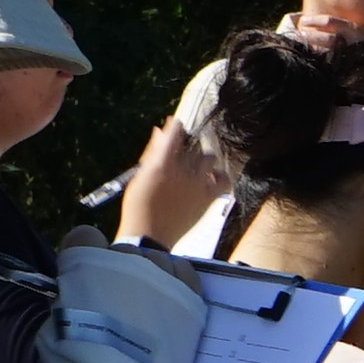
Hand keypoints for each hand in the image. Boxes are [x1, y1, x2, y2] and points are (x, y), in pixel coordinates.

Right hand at [113, 118, 208, 247]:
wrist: (148, 236)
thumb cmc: (139, 206)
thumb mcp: (140, 176)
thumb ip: (152, 152)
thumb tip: (159, 131)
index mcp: (162, 163)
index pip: (175, 133)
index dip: (176, 127)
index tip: (176, 126)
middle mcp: (182, 170)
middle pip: (192, 146)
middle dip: (186, 147)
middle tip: (180, 156)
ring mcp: (197, 184)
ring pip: (209, 158)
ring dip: (202, 159)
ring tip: (195, 167)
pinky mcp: (207, 198)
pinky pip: (224, 180)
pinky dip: (220, 176)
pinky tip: (212, 178)